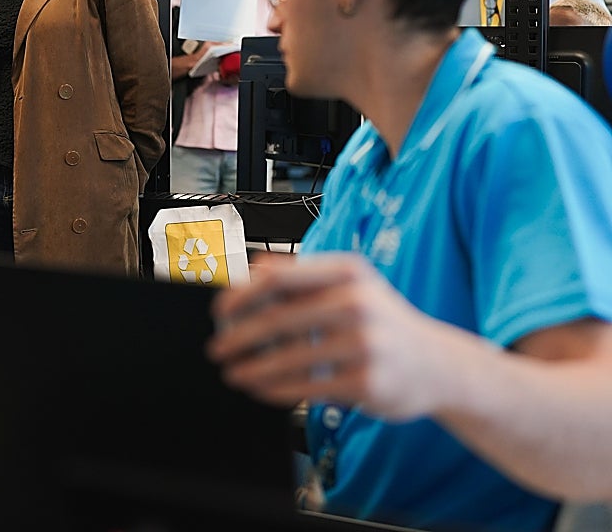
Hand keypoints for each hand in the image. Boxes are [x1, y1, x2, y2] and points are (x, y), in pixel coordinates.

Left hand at [208, 253, 447, 420]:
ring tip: (233, 373)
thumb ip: (301, 274)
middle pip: (277, 319)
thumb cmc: (384, 321)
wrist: (439, 364)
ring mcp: (364, 344)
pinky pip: (306, 388)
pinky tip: (261, 390)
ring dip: (252, 369)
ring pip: (288, 358)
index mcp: (346, 272)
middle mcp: (357, 303)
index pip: (279, 278)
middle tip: (218, 349)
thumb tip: (252, 269)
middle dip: (239, 338)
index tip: (220, 312)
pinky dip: (276, 390)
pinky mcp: (366, 382)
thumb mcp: (351, 285)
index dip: (241, 296)